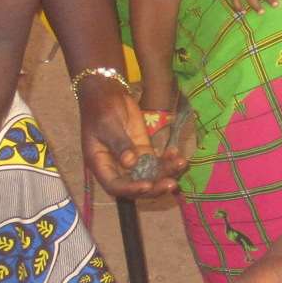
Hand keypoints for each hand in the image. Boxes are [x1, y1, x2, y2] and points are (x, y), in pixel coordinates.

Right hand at [77, 76, 182, 197]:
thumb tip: (130, 163)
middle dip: (155, 187)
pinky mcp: (143, 151)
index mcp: (101, 165)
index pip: (115, 186)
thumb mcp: (107, 125)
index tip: (148, 185)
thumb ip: (119, 144)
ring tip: (181, 164)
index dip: (131, 189)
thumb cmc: (100, 109)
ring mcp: (132, 160)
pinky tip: (177, 154)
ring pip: (150, 175)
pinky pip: (157, 162)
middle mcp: (116, 168)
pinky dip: (168, 161)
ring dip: (166, 173)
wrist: (106, 93)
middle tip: (172, 184)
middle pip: (136, 185)